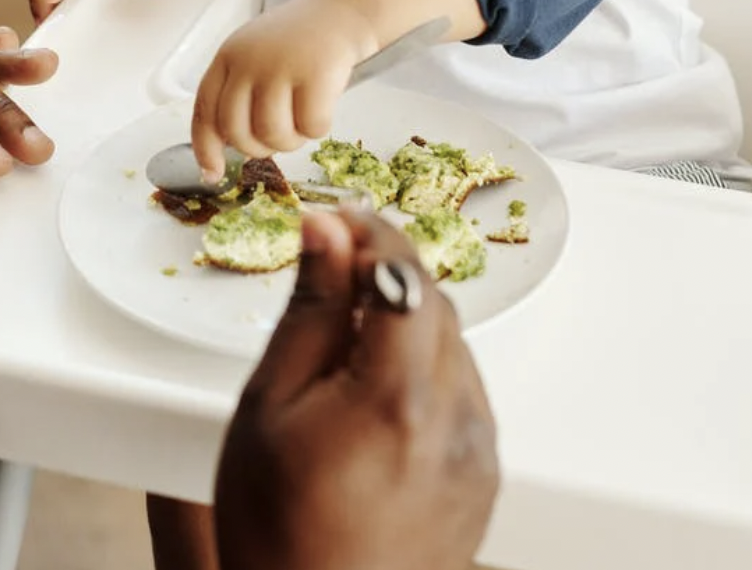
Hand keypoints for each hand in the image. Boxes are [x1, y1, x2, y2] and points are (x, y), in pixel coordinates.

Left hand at [192, 0, 374, 178]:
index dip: (206, 148)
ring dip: (291, 141)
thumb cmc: (300, 42)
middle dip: (259, 148)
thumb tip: (228, 148)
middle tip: (279, 139)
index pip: (205, 112)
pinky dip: (319, 128)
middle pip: (237, 131)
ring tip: (302, 121)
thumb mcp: (256, 56)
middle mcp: (249, 61)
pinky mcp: (315, 74)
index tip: (213, 174)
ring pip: (272, 134)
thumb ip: (238, 93)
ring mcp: (281, 66)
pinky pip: (310, 127)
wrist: (343, 11)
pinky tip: (324, 108)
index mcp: (229, 57)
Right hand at [214, 208, 497, 569]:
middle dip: (386, 272)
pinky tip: (374, 390)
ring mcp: (477, 451)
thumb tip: (326, 232)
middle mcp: (455, 421)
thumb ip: (308, 309)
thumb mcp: (267, 405)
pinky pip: (462, 389)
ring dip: (406, 319)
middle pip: (434, 302)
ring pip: (451, 342)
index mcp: (396, 400)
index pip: (405, 274)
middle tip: (331, 271)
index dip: (371, 232)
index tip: (337, 219)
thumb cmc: (276, 531)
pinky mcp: (484, 473)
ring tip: (345, 344)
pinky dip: (423, 367)